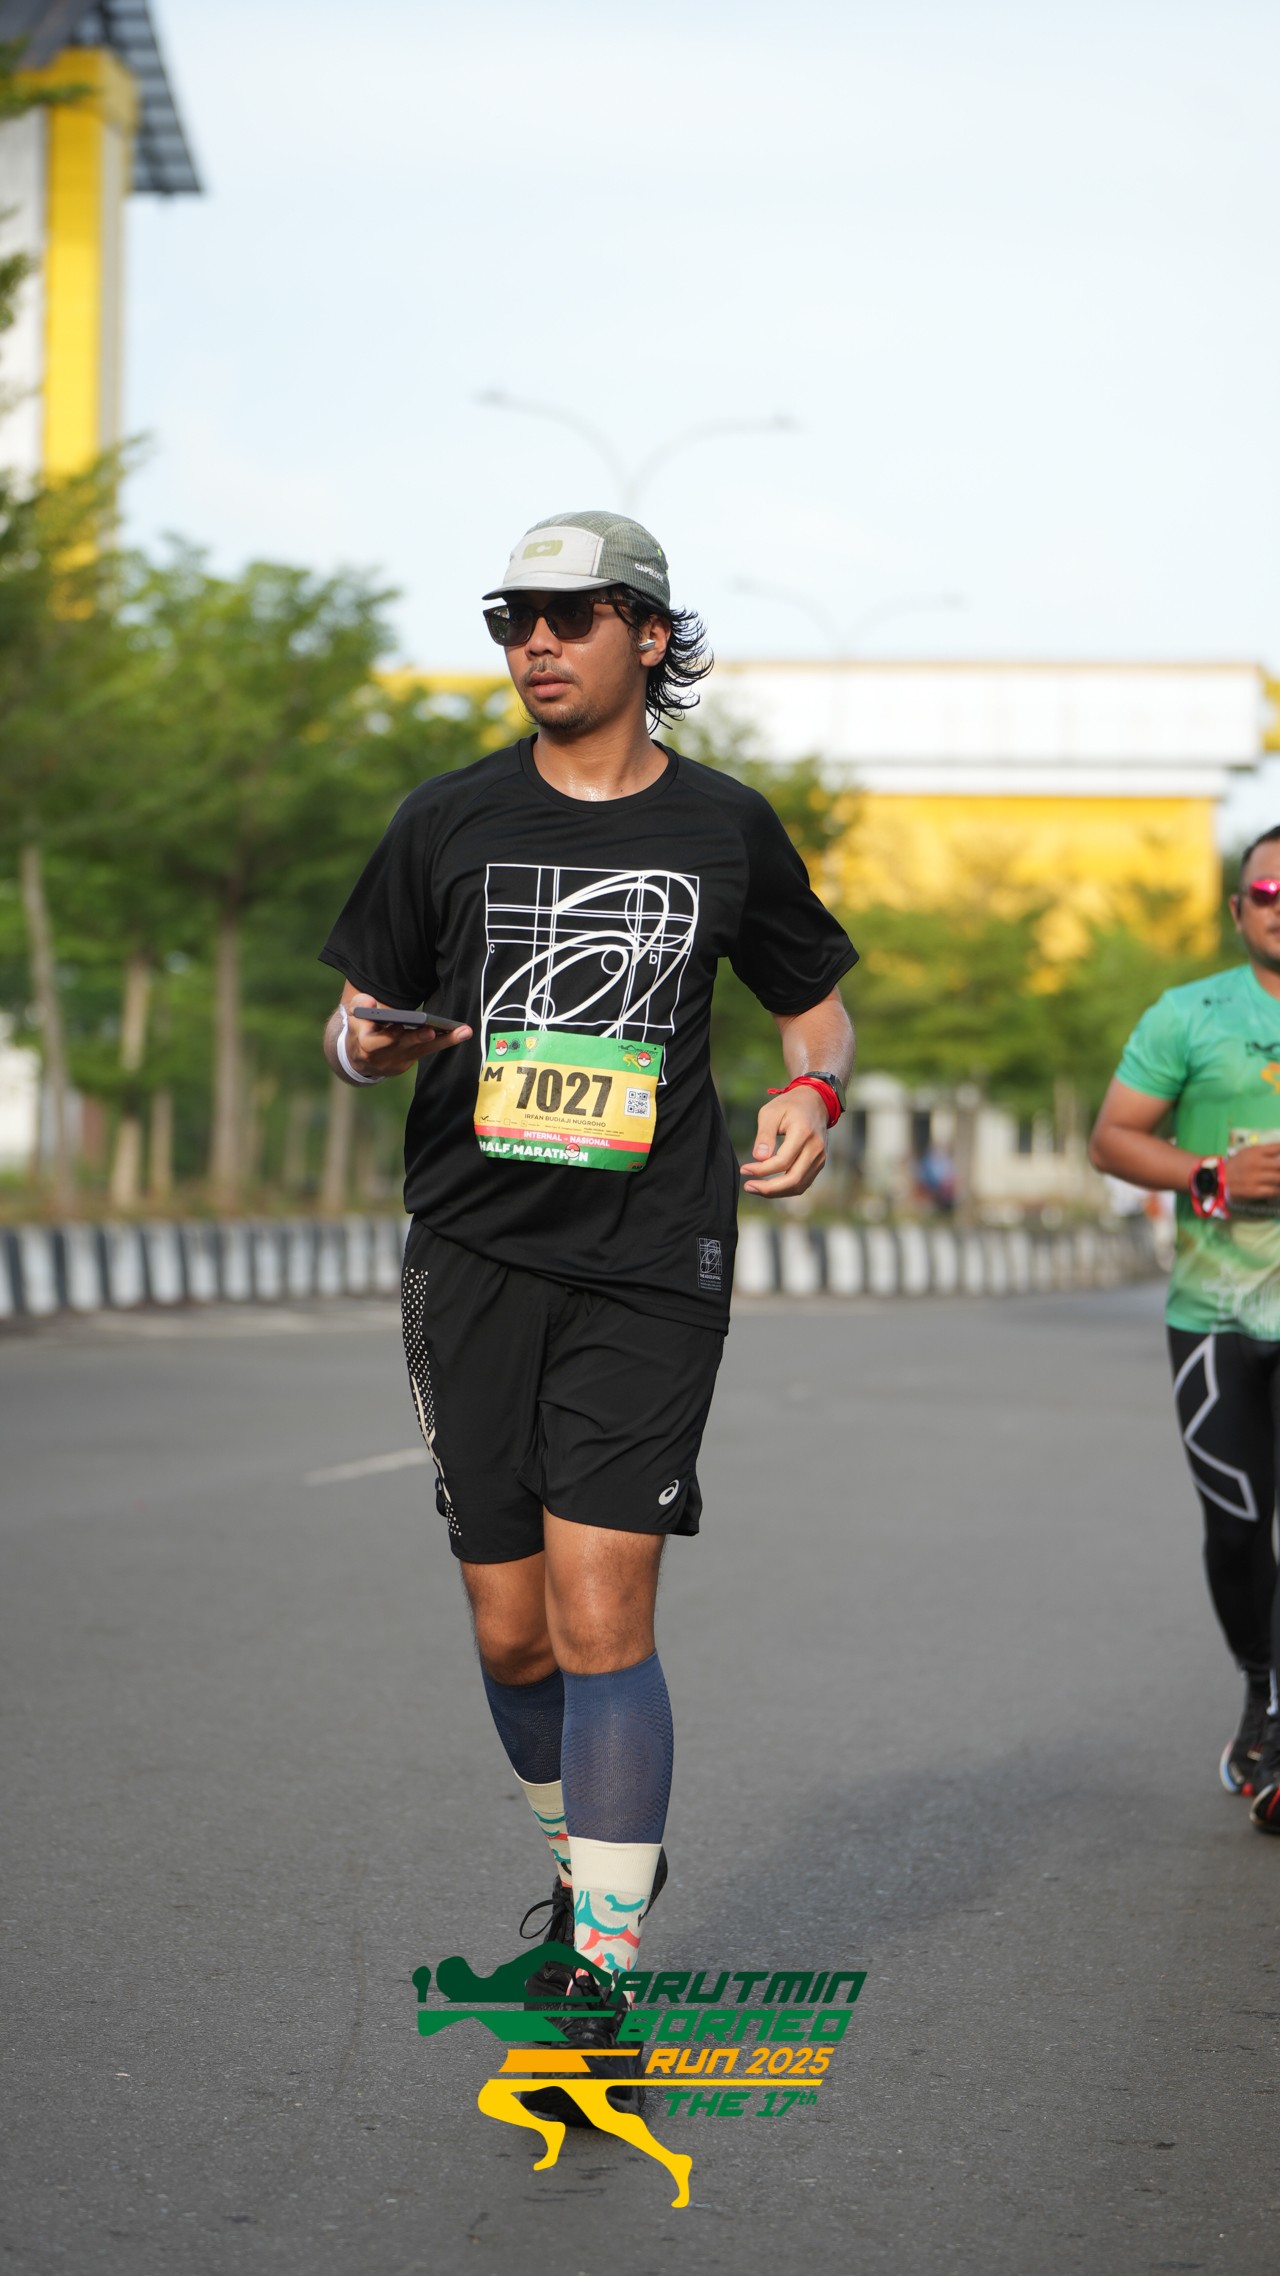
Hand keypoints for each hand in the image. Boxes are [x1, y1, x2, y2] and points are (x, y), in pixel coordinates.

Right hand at [344, 1000, 472, 1080]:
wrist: (358, 1057)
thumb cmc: (360, 1029)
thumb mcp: (354, 1016)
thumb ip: (360, 1006)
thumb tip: (370, 1002)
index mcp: (366, 1046)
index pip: (375, 1043)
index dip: (387, 1036)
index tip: (398, 1026)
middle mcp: (384, 1057)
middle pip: (405, 1046)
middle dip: (418, 1038)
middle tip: (432, 1031)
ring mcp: (398, 1061)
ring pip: (423, 1050)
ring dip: (444, 1041)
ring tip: (463, 1031)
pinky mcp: (408, 1062)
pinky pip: (427, 1051)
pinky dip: (443, 1042)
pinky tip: (459, 1033)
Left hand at [740, 1086, 829, 1198]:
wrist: (815, 1102)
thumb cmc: (789, 1106)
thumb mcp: (771, 1112)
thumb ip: (764, 1135)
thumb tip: (759, 1158)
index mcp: (804, 1133)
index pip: (782, 1161)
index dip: (762, 1170)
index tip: (744, 1169)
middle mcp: (815, 1148)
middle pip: (793, 1179)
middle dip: (768, 1188)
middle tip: (748, 1186)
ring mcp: (820, 1158)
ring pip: (798, 1186)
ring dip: (775, 1192)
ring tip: (755, 1188)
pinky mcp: (818, 1164)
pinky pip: (802, 1183)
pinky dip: (784, 1189)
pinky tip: (768, 1185)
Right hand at [1223, 1143, 1279, 1205]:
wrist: (1218, 1179)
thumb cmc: (1235, 1165)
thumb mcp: (1247, 1152)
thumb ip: (1263, 1152)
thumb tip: (1279, 1154)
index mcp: (1255, 1152)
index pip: (1277, 1148)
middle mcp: (1257, 1163)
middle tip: (1278, 1169)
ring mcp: (1256, 1178)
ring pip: (1278, 1178)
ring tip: (1278, 1178)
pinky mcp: (1254, 1190)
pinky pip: (1273, 1191)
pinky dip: (1277, 1190)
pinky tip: (1277, 1189)